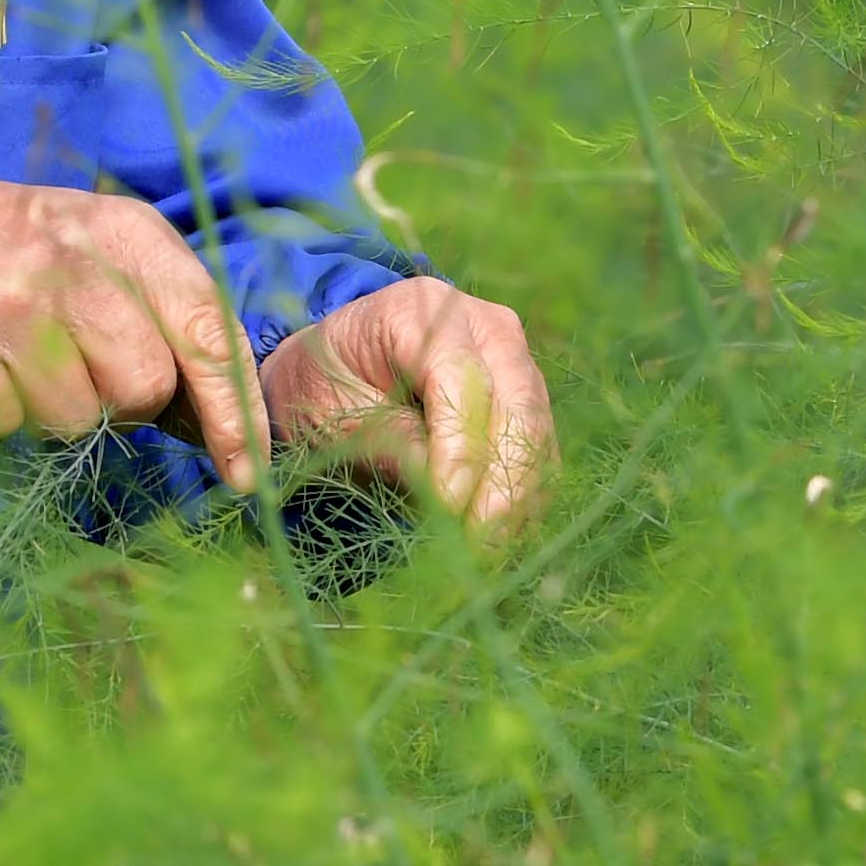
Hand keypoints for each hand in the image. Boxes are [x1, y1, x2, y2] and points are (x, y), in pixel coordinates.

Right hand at [0, 168, 273, 480]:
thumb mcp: (91, 255)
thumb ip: (157, 320)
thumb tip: (218, 421)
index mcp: (128, 233)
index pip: (208, 329)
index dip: (232, 410)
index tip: (246, 472)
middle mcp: (78, 258)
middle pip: (144, 386)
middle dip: (117, 404)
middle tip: (68, 370)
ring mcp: (13, 296)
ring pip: (76, 417)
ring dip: (46, 410)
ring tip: (11, 360)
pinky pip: (2, 424)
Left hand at [261, 278, 556, 541]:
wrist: (336, 366)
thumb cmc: (325, 385)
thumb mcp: (333, 413)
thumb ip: (388, 443)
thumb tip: (448, 494)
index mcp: (420, 311)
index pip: (460, 381)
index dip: (461, 449)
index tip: (448, 508)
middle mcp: (482, 323)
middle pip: (518, 403)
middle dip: (505, 482)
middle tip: (482, 546)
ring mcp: (512, 357)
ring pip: (536, 429)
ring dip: (520, 497)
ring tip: (490, 554)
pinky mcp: (526, 394)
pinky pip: (540, 448)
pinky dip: (525, 495)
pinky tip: (503, 538)